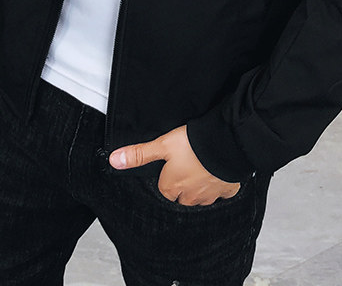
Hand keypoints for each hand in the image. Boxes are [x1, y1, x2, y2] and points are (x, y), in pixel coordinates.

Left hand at [109, 125, 239, 205]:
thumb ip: (139, 154)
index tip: (167, 170)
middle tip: (184, 169)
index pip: (162, 191)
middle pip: (180, 198)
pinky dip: (219, 188)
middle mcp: (189, 197)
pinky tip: (217, 176)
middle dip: (180, 188)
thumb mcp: (162, 145)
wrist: (225, 144)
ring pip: (200, 199)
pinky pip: (222, 195)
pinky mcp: (227, 191)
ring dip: (198, 189)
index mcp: (171, 188)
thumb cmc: (194, 144)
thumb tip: (114, 160)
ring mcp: (209, 196)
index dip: (164, 180)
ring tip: (199, 170)